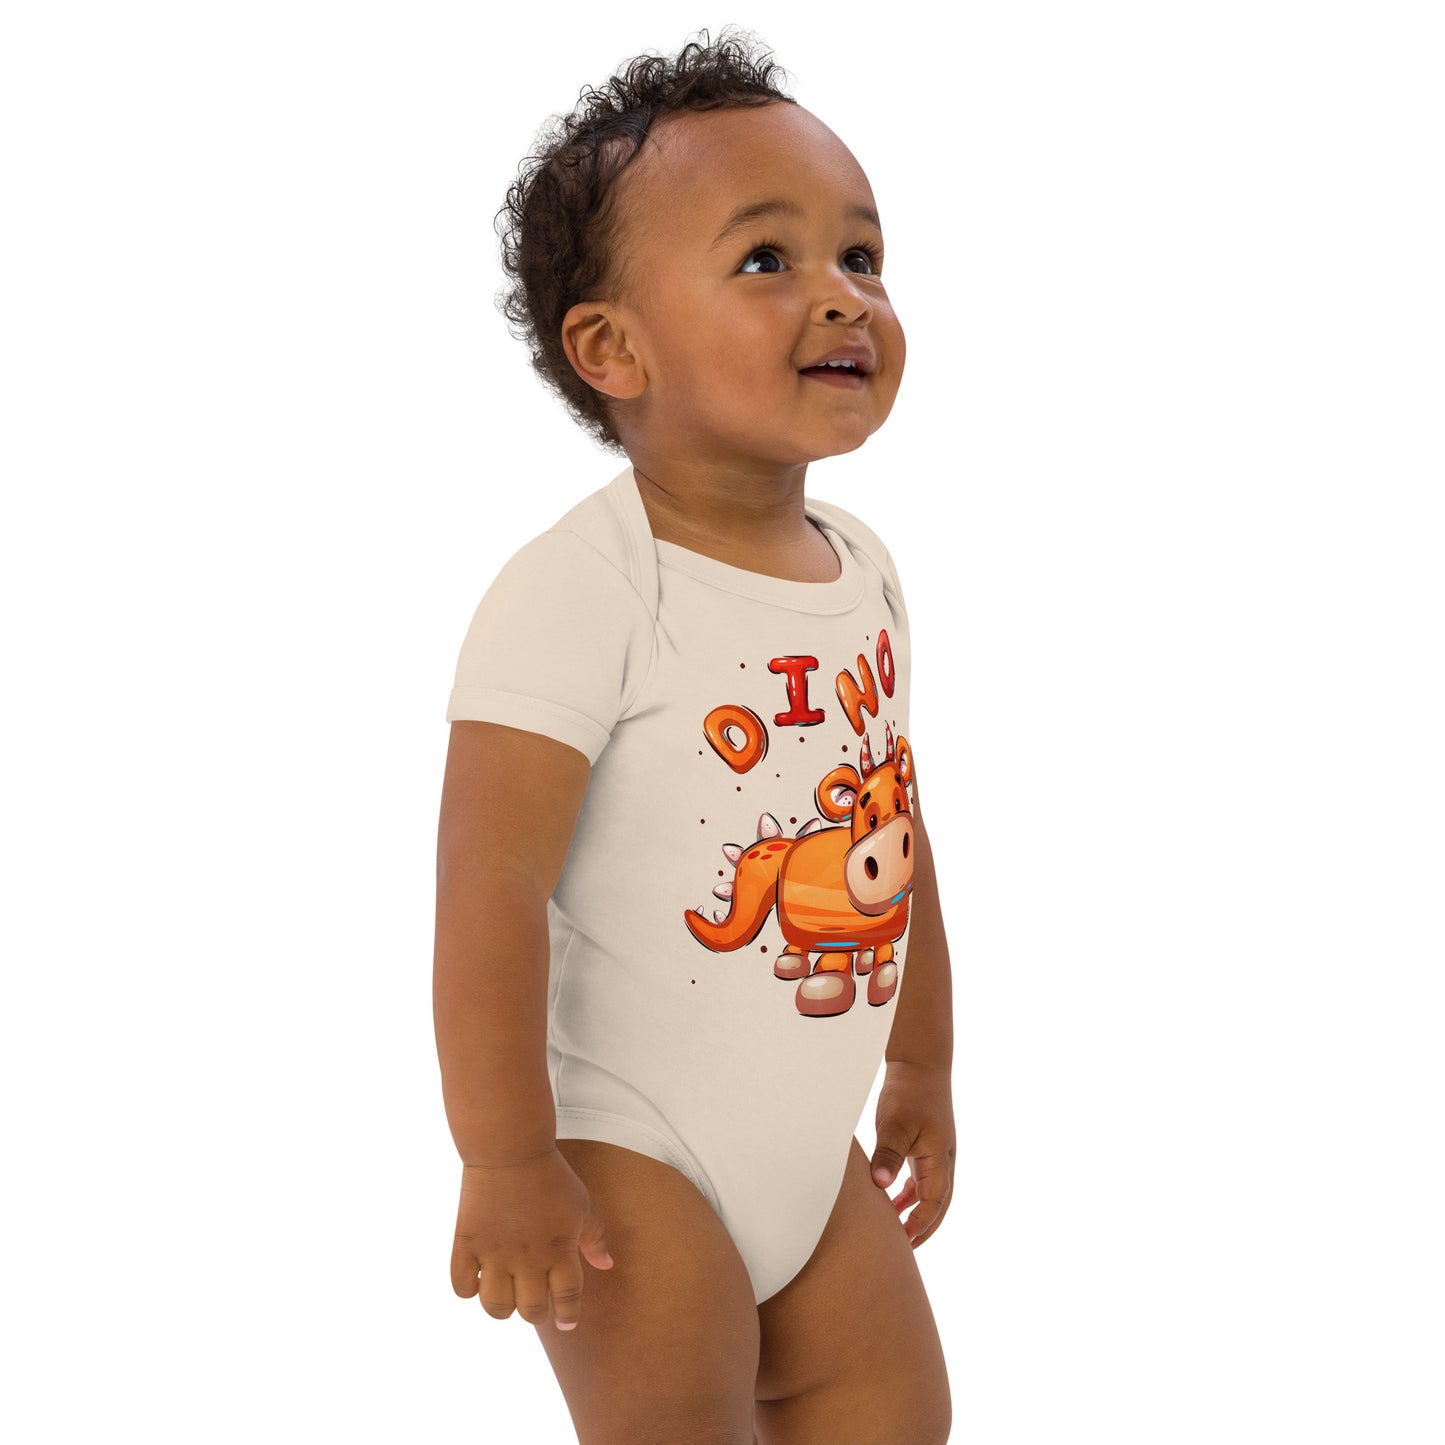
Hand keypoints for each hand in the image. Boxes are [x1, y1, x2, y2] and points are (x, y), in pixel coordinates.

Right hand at [450, 1147, 613, 1330]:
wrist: (510, 1149)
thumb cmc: (551, 1176)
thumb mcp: (582, 1205)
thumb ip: (595, 1239)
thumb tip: (606, 1266)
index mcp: (560, 1251)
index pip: (566, 1299)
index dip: (568, 1316)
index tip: (566, 1322)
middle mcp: (528, 1259)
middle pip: (531, 1311)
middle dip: (535, 1312)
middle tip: (534, 1301)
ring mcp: (495, 1253)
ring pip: (496, 1308)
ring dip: (502, 1308)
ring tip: (506, 1293)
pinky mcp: (467, 1243)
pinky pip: (461, 1287)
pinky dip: (468, 1290)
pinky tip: (478, 1278)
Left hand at [869, 1060, 955, 1247]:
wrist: (920, 1064)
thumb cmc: (908, 1092)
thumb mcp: (895, 1124)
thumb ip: (888, 1155)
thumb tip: (880, 1187)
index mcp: (940, 1159)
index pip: (933, 1203)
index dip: (919, 1225)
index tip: (903, 1243)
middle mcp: (943, 1161)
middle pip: (938, 1206)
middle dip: (923, 1228)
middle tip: (904, 1250)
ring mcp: (937, 1154)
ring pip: (931, 1194)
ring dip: (917, 1214)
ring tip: (897, 1233)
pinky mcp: (927, 1146)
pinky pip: (923, 1180)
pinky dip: (911, 1195)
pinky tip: (894, 1202)